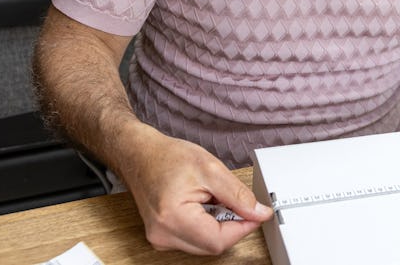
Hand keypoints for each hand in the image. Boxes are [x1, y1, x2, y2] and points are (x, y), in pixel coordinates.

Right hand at [116, 125, 272, 254]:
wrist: (141, 155)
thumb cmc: (167, 157)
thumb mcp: (211, 169)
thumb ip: (238, 194)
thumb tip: (259, 212)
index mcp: (173, 218)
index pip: (218, 240)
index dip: (243, 228)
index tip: (257, 214)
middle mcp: (164, 235)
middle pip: (213, 245)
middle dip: (231, 225)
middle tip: (234, 200)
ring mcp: (161, 238)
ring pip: (205, 244)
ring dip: (218, 225)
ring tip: (212, 198)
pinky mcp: (163, 236)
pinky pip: (195, 239)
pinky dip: (206, 225)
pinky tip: (203, 205)